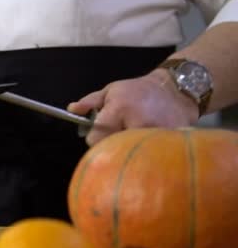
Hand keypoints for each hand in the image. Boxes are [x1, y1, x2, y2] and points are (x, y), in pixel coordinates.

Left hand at [67, 69, 198, 145]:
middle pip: (113, 148)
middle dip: (111, 144)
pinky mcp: (169, 143)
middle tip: (118, 134)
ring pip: (130, 154)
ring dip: (128, 149)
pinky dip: (145, 153)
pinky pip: (148, 157)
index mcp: (119, 109)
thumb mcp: (111, 90)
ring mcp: (155, 135)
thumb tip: (71, 109)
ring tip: (132, 137)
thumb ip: (90, 101)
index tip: (100, 132)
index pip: (95, 138)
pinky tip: (147, 144)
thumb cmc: (138, 91)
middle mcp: (136, 122)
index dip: (95, 137)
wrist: (175, 91)